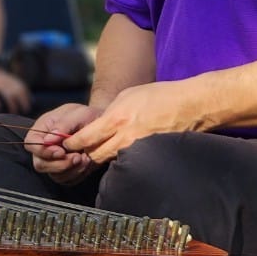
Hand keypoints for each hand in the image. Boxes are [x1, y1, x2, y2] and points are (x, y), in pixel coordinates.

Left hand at [0, 65, 31, 115]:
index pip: (11, 100)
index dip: (13, 107)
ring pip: (23, 91)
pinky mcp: (16, 80)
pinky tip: (28, 98)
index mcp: (4, 89)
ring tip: (28, 107)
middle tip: (25, 111)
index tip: (14, 112)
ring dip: (27, 99)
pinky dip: (27, 93)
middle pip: (20, 95)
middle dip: (23, 103)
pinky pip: (24, 87)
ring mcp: (15, 82)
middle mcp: (11, 85)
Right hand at [25, 104, 100, 185]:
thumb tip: (48, 140)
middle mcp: (45, 148)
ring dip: (72, 170)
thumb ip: (62, 125)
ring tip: (86, 158)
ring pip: (55, 175)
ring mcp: (54, 161)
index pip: (31, 144)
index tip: (61, 151)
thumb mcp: (77, 114)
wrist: (100, 125)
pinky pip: (68, 180)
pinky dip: (78, 174)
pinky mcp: (66, 171)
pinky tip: (87, 162)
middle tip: (77, 156)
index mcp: (41, 130)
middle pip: (40, 164)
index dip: (43, 151)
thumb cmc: (86, 116)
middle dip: (60, 164)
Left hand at [62, 80, 196, 165]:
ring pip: (109, 159)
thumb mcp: (129, 95)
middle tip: (77, 151)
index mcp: (116, 119)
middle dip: (83, 153)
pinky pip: (126, 160)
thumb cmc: (159, 95)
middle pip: (94, 155)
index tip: (66, 143)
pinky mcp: (147, 155)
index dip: (72, 143)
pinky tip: (118, 152)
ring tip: (96, 151)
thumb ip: (110, 112)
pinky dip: (119, 157)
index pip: (85, 139)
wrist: (190, 105)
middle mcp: (124, 137)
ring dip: (100, 156)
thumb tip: (98, 125)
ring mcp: (137, 148)